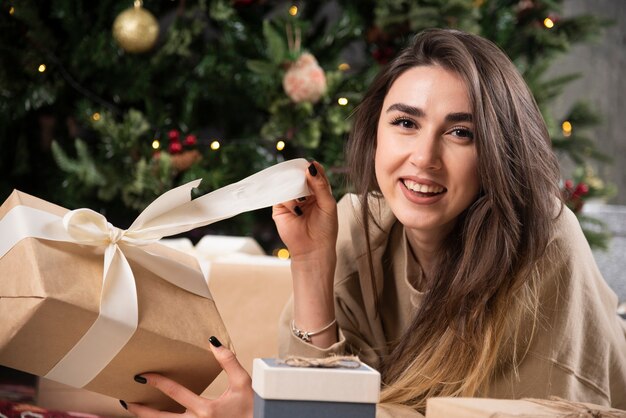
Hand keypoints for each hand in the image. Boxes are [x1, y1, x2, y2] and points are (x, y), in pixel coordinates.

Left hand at [124, 336, 252, 417]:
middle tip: (127, 400)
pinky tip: (156, 416)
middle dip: (141, 410)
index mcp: (207, 410)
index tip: (143, 375)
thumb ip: (228, 361)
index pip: (176, 394)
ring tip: (135, 409)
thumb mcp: (243, 382)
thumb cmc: (253, 407)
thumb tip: (213, 341)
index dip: (158, 382)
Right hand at [272, 161, 337, 260]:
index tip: (311, 164)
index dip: (313, 168)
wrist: (313, 249)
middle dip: (300, 173)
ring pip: (288, 184)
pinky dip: (285, 196)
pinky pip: (279, 195)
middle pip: (300, 177)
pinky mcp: (280, 208)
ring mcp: (291, 201)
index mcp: (318, 192)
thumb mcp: (328, 204)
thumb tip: (311, 166)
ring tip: (298, 189)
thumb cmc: (325, 228)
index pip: (315, 174)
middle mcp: (304, 195)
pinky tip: (292, 203)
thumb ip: (320, 185)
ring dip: (291, 183)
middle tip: (302, 172)